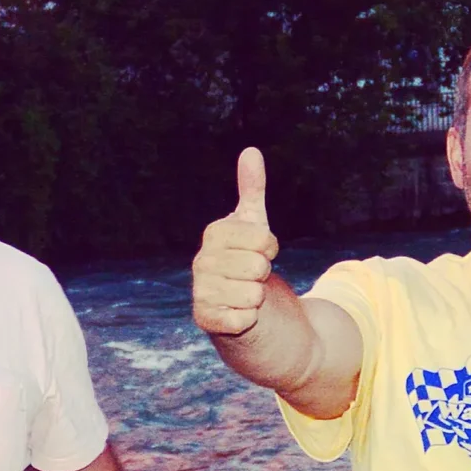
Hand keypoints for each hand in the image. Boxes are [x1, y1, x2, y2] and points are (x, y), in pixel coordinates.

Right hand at [193, 149, 278, 338]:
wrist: (241, 306)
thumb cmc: (248, 261)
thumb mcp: (254, 224)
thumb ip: (252, 189)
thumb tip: (250, 151)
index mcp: (214, 234)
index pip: (263, 239)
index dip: (270, 248)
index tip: (261, 251)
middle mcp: (201, 261)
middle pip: (258, 267)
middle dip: (263, 274)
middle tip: (252, 276)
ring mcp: (201, 290)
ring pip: (252, 294)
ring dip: (257, 298)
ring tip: (246, 294)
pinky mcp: (204, 318)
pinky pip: (241, 319)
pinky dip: (248, 319)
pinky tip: (239, 314)